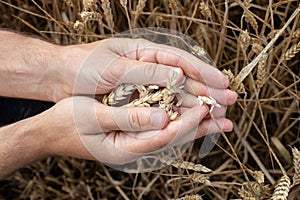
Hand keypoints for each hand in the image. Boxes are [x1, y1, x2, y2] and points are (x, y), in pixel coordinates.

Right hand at [40, 96, 233, 164]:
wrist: (50, 131)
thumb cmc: (67, 123)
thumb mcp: (94, 117)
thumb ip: (127, 119)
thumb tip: (162, 118)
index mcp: (125, 149)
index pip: (163, 137)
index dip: (185, 123)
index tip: (204, 110)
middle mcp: (134, 149)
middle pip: (174, 139)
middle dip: (200, 127)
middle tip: (226, 119)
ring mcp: (134, 142)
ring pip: (171, 134)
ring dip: (195, 125)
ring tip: (219, 119)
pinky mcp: (133, 134)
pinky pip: (161, 127)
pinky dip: (178, 119)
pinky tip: (191, 114)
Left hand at [57, 38, 236, 105]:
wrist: (60, 78)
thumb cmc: (83, 66)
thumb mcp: (114, 67)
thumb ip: (145, 72)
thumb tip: (178, 76)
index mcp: (145, 52)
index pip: (180, 60)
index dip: (204, 72)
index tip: (223, 84)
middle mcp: (148, 67)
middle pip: (184, 78)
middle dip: (208, 90)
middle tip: (230, 101)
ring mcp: (144, 84)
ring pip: (176, 94)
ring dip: (197, 103)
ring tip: (219, 113)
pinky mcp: (137, 99)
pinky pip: (162, 105)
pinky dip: (178, 112)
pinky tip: (193, 119)